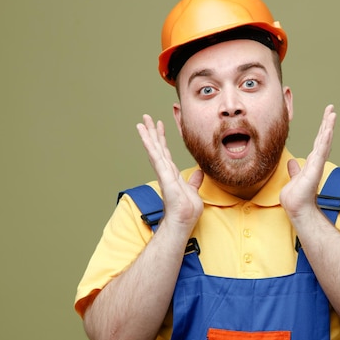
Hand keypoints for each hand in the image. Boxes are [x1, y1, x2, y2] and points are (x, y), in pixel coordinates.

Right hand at [136, 114, 203, 229]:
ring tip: (141, 122)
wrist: (183, 221)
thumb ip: (194, 181)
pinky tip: (146, 137)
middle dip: (152, 132)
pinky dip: (150, 147)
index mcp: (171, 174)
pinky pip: (156, 159)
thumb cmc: (186, 210)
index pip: (166, 152)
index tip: (159, 125)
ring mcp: (163, 174)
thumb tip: (198, 172)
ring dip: (148, 136)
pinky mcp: (164, 177)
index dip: (162, 138)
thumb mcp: (193, 191)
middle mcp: (165, 172)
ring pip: (154, 150)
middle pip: (157, 148)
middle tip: (145, 117)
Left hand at [280, 104, 335, 218]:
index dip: (322, 128)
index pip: (318, 141)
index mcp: (312, 162)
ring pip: (324, 142)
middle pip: (323, 138)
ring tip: (332, 114)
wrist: (296, 207)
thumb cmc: (296, 196)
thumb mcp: (294, 177)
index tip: (327, 115)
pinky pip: (321, 152)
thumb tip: (292, 162)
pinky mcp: (315, 169)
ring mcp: (317, 164)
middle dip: (327, 123)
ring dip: (328, 127)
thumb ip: (295, 169)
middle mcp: (316, 161)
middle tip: (331, 108)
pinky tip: (328, 130)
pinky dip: (325, 141)